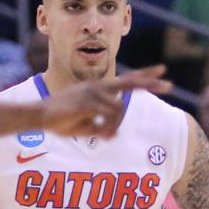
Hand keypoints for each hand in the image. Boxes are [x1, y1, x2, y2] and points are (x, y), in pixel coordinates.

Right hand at [41, 66, 171, 138]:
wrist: (39, 116)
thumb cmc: (59, 121)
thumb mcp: (83, 128)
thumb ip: (100, 130)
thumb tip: (115, 136)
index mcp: (98, 89)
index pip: (126, 79)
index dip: (144, 76)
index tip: (161, 72)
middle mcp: (99, 86)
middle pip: (131, 82)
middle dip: (150, 83)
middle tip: (169, 85)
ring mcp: (94, 92)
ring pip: (119, 110)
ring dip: (114, 126)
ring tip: (104, 135)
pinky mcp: (90, 101)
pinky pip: (109, 116)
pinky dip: (108, 128)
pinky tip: (100, 133)